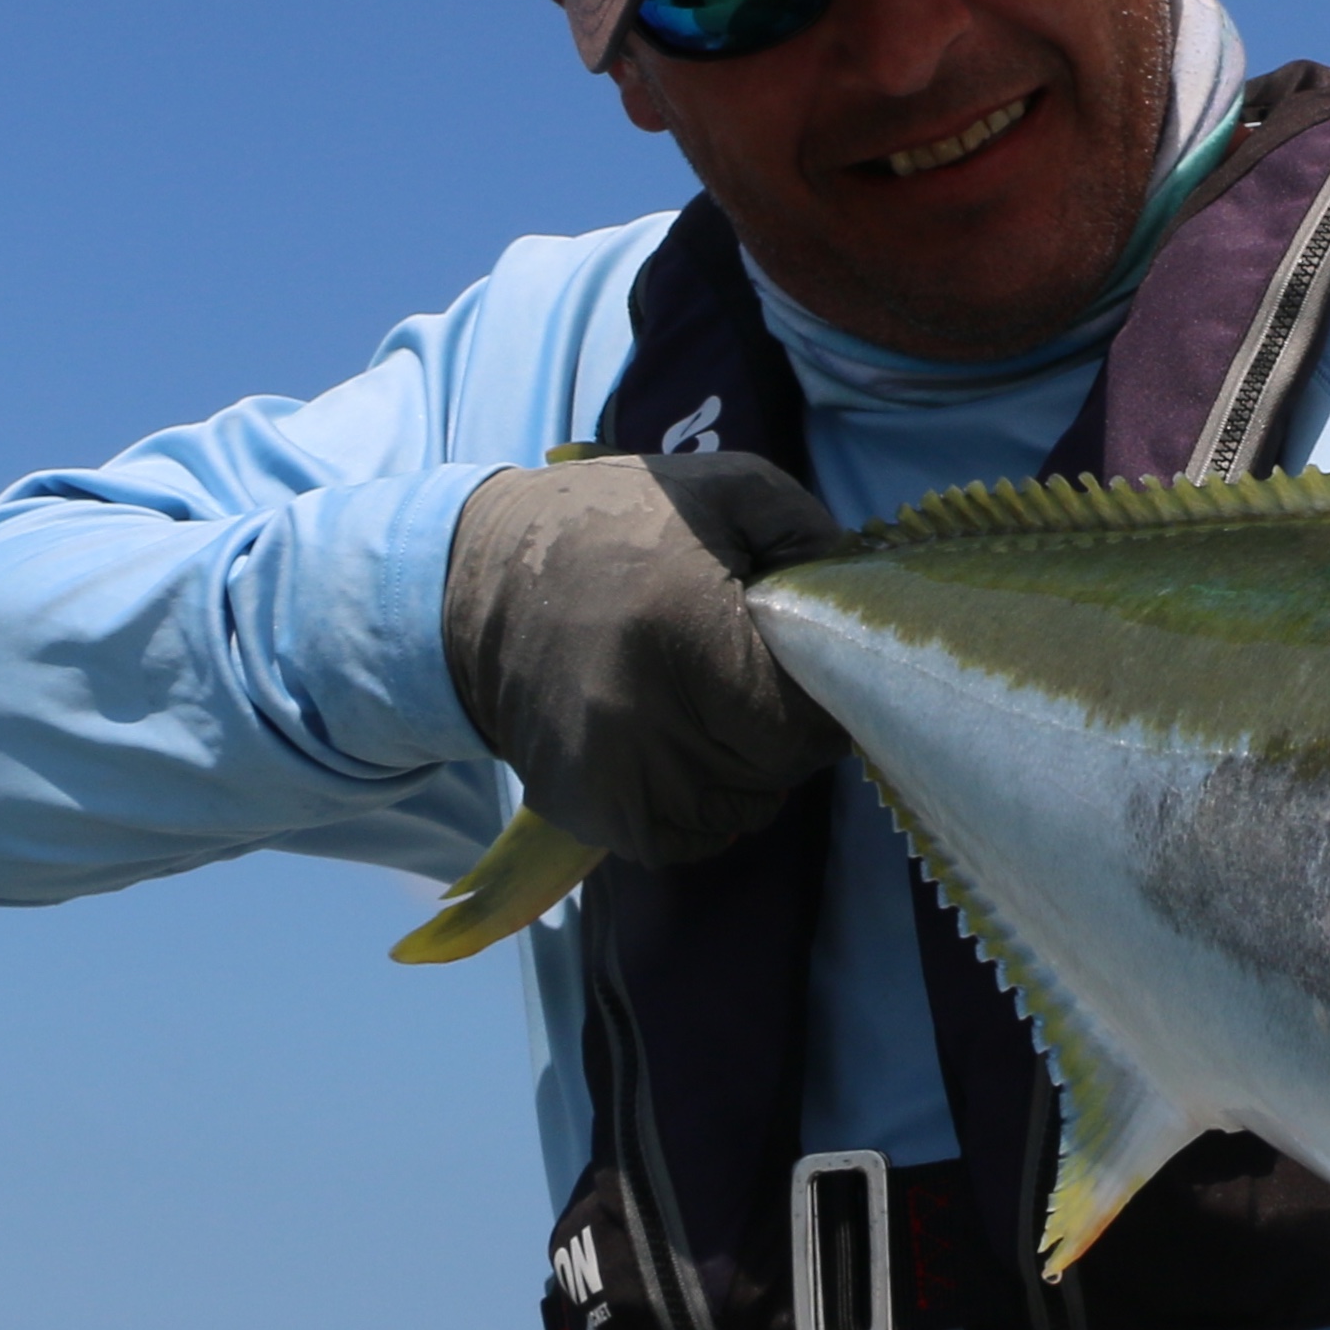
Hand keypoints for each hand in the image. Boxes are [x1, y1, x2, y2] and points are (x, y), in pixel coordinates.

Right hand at [443, 452, 851, 862]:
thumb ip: (805, 530)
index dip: (825, 701)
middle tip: (761, 688)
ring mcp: (610, 772)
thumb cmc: (611, 525)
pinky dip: (698, 808)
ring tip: (717, 716)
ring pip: (736, 810)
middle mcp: (645, 714)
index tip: (808, 673)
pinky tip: (681, 754)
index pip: (803, 723)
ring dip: (746, 774)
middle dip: (786, 734)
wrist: (470, 577)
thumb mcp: (720, 491)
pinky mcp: (583, 807)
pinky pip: (681, 838)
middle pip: (776, 769)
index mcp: (686, 630)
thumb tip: (860, 594)